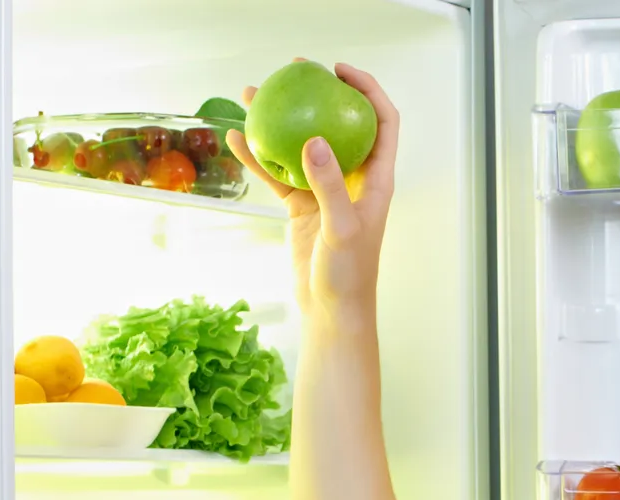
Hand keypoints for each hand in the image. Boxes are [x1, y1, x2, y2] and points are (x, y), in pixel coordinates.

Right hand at [225, 60, 399, 330]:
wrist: (331, 309)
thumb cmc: (349, 275)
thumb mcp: (342, 229)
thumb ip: (329, 186)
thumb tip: (315, 141)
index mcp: (376, 180)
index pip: (382, 123)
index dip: (368, 91)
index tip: (339, 71)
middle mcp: (353, 180)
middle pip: (340, 125)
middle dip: (320, 94)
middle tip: (294, 70)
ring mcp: (326, 191)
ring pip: (303, 145)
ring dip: (281, 121)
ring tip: (253, 96)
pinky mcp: (302, 207)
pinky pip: (279, 174)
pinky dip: (260, 157)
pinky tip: (237, 140)